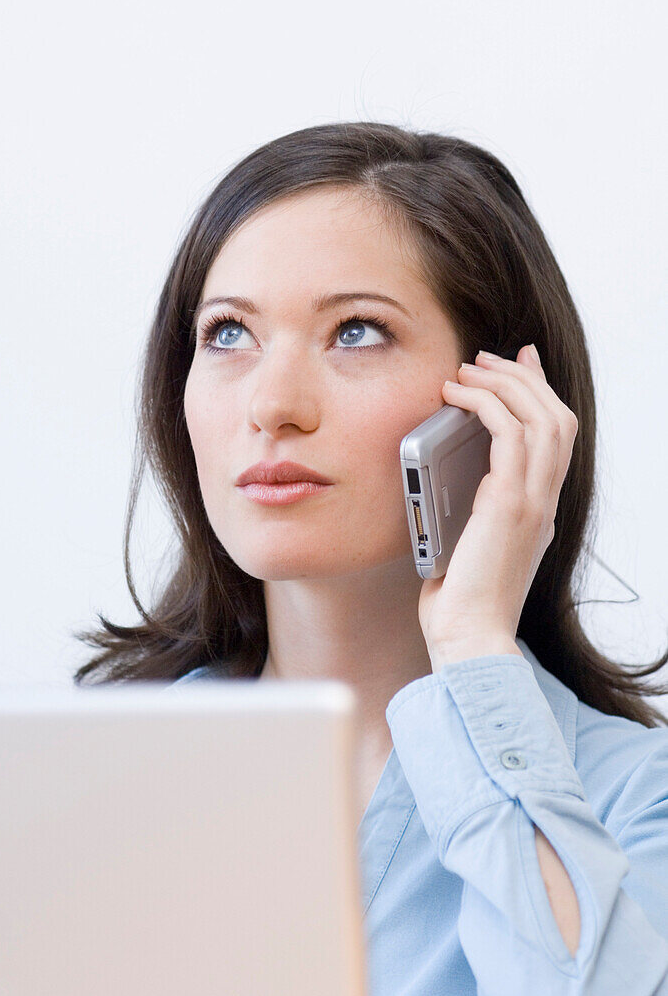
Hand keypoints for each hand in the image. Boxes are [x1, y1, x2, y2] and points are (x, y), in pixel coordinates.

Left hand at [417, 344, 578, 670]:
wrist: (469, 638)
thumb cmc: (459, 599)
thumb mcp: (467, 542)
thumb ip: (468, 507)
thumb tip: (441, 474)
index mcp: (538, 508)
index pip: (555, 435)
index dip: (539, 391)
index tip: (518, 362)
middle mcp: (544, 500)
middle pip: (555, 415)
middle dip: (521, 376)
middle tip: (484, 357)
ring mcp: (533, 502)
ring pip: (540, 416)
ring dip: (503, 382)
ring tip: (467, 369)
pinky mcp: (509, 504)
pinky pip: (508, 434)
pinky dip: (485, 404)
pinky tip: (457, 395)